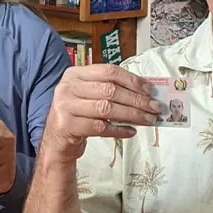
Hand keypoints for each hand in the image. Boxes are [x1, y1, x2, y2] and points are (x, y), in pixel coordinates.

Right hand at [41, 65, 158, 162]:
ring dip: (132, 114)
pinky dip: (119, 130)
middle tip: (155, 108)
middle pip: (109, 90)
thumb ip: (110, 90)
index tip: (149, 90)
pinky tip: (131, 131)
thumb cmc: (78, 115)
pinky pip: (100, 127)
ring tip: (148, 120)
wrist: (57, 140)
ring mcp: (65, 106)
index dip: (132, 80)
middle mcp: (68, 87)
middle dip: (136, 99)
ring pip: (106, 108)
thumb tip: (145, 91)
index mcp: (75, 74)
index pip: (108, 71)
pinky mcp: (67, 126)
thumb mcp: (89, 96)